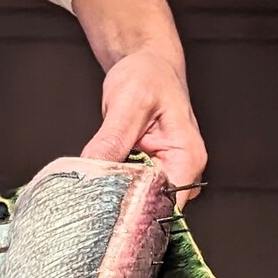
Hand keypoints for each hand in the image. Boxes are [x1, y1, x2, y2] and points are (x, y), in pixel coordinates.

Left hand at [80, 48, 206, 207]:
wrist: (147, 64)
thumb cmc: (147, 76)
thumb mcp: (127, 103)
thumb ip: (112, 139)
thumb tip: (93, 170)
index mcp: (187, 158)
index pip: (166, 204)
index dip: (137, 213)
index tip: (106, 212)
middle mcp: (182, 170)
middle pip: (152, 207)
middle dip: (122, 207)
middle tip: (91, 202)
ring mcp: (166, 173)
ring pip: (139, 200)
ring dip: (116, 197)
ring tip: (93, 191)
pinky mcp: (151, 171)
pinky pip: (131, 188)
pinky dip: (114, 187)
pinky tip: (98, 182)